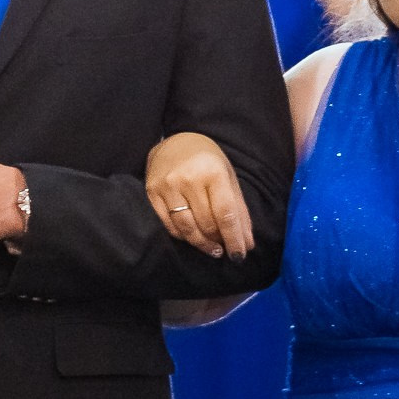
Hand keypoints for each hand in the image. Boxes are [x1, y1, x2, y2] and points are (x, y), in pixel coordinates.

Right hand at [145, 133, 250, 259]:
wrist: (174, 143)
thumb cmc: (207, 161)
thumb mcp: (228, 178)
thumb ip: (239, 210)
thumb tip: (247, 244)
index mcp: (212, 172)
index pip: (225, 214)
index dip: (234, 238)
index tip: (240, 256)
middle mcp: (188, 178)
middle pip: (206, 223)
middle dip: (219, 241)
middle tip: (225, 248)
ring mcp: (167, 186)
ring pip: (186, 228)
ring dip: (202, 244)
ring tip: (213, 249)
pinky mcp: (151, 192)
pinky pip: (170, 225)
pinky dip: (184, 236)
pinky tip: (194, 237)